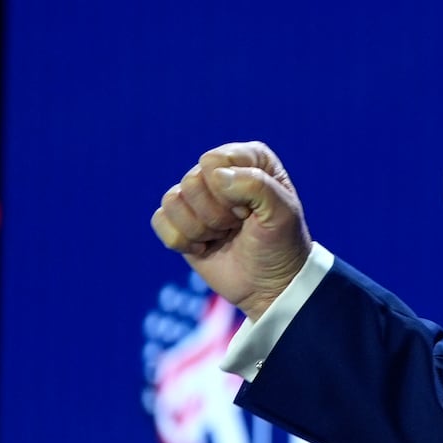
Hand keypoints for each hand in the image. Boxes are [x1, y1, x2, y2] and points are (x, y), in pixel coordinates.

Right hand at [151, 141, 312, 319]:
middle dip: (216, 214)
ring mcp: (198, 195)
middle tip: (238, 225)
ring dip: (201, 229)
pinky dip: (182, 241)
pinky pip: (159, 220)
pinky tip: (206, 245)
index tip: (251, 211)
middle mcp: (221, 171)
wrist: (269, 285)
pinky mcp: (179, 220)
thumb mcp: (282, 213)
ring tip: (225, 234)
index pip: (214, 161)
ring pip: (173, 201)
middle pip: (192, 182)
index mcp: (250, 158)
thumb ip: (257, 185)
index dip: (230, 192)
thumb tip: (216, 176)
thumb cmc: (281, 244)